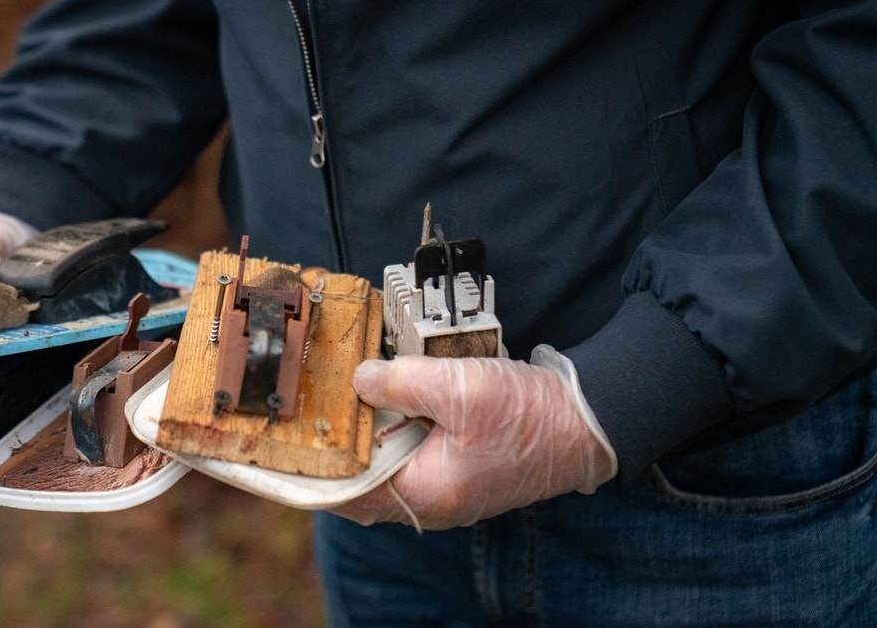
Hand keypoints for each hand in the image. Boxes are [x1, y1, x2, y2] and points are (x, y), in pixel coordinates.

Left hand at [332, 346, 616, 530]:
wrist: (590, 418)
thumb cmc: (531, 414)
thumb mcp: (458, 388)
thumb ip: (401, 382)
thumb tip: (361, 379)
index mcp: (426, 492)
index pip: (347, 494)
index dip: (312, 470)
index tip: (286, 446)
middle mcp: (433, 498)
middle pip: (364, 476)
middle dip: (338, 442)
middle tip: (313, 406)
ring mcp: (448, 483)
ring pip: (388, 460)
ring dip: (369, 430)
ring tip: (347, 393)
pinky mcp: (461, 464)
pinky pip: (414, 448)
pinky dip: (397, 423)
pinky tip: (391, 393)